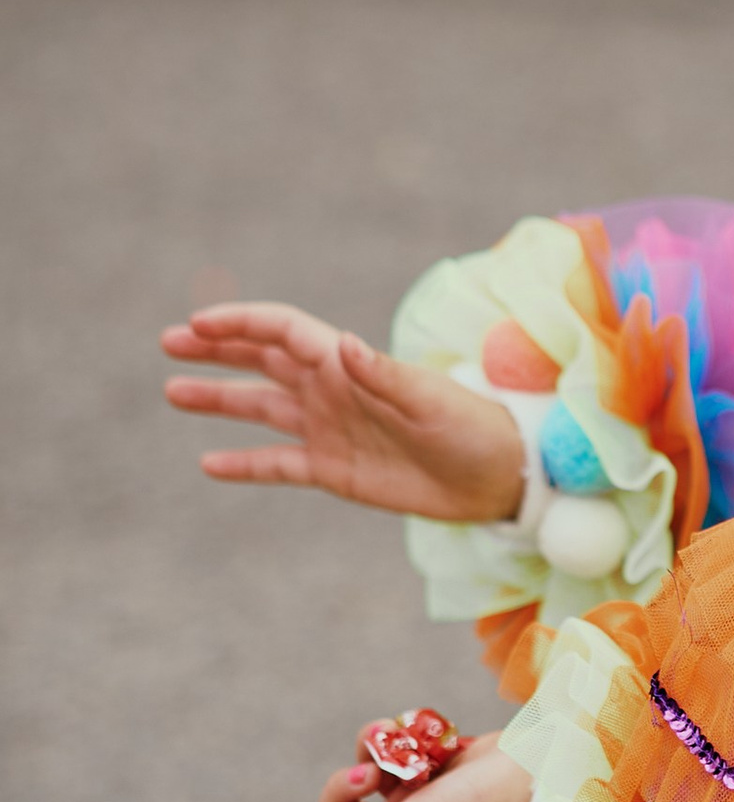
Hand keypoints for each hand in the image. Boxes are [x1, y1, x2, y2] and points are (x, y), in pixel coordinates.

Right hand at [164, 302, 523, 523]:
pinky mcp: (333, 471)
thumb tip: (343, 344)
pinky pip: (277, 463)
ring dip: (219, 399)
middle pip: (262, 360)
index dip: (241, 324)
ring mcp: (328, 430)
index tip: (198, 324)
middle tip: (169, 342)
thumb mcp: (429, 398)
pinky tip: (208, 463)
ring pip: (261, 408)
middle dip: (217, 349)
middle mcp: (331, 391)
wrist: (496, 477)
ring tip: (173, 391)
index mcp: (348, 364)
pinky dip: (244, 463)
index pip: (282, 331)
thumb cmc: (470, 426)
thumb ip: (382, 374)